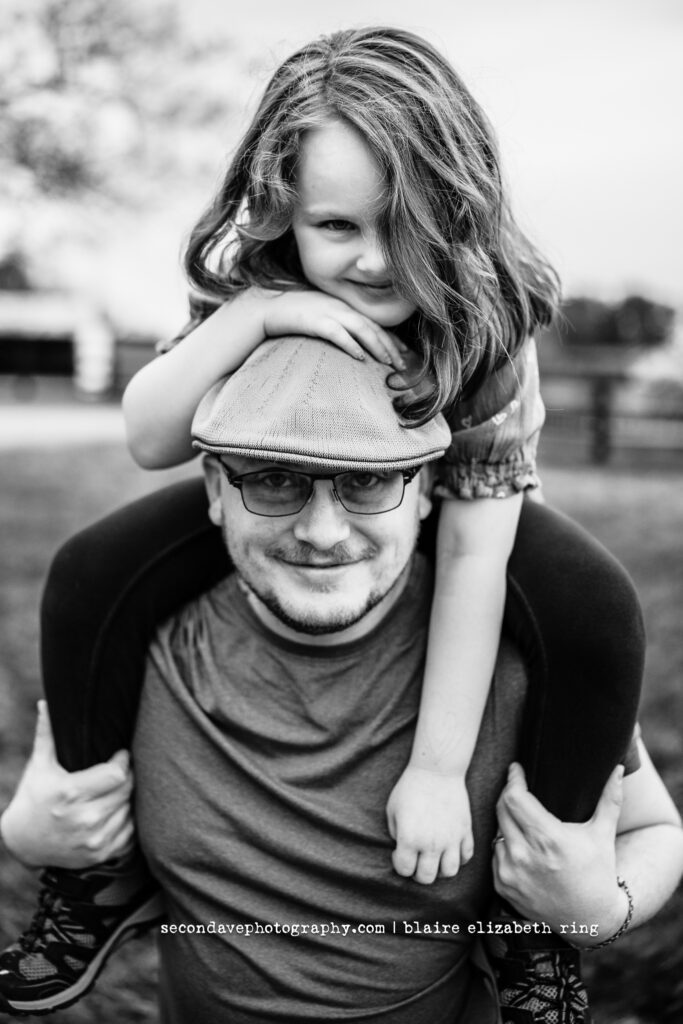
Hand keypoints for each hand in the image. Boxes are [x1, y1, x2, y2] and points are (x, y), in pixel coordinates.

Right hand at [0, 702, 134, 868]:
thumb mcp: (39, 766)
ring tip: (117, 789)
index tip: (120, 755)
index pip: (117, 773)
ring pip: (130, 809)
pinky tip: (116, 810)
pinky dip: (127, 819)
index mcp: (71, 793)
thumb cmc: (33, 797)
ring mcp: (94, 839)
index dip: (122, 761)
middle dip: (127, 776)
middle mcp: (85, 818)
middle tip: (121, 770)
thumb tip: (47, 703)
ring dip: (127, 797)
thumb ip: (47, 734)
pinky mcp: (100, 853)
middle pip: (126, 789)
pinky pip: (130, 832)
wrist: (23, 843)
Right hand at [256, 287, 407, 367]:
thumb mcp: (321, 319)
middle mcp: (341, 308)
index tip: (404, 356)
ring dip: (378, 346)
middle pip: (373, 328)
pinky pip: (337, 333)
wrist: (268, 305)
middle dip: (391, 347)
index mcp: (344, 309)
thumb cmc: (294, 315)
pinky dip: (350, 344)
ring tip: (389, 362)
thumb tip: (353, 349)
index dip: (391, 341)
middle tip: (404, 366)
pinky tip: (360, 357)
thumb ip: (338, 329)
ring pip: (361, 329)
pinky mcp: (315, 321)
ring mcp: (329, 313)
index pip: (374, 325)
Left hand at [386, 765, 473, 884]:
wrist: (437, 770)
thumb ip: (396, 834)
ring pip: (450, 872)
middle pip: (426, 878)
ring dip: (440, 869)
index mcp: (409, 838)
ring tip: (434, 858)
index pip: (404, 870)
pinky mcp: (465, 831)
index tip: (398, 853)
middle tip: (415, 860)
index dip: (399, 864)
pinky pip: (466, 856)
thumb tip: (403, 849)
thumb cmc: (410, 787)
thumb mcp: (392, 810)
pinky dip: (459, 857)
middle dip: (418, 873)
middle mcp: (431, 843)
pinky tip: (450, 848)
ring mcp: (451, 839)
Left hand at [493, 762, 628, 943]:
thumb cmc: (598, 872)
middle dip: (508, 794)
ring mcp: (511, 873)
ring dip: (507, 822)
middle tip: (518, 788)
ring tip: (524, 820)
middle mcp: (525, 856)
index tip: (517, 770)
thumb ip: (610, 799)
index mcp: (549, 839)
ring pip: (497, 831)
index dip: (513, 779)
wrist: (589, 919)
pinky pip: (495, 853)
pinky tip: (521, 846)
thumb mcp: (603, 834)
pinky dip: (505, 845)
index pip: (515, 798)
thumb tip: (618, 769)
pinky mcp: (502, 886)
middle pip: (501, 809)